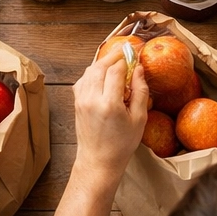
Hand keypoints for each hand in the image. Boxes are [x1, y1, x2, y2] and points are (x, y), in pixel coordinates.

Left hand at [72, 50, 148, 181]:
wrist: (98, 161)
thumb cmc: (121, 144)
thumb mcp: (139, 119)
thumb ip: (140, 91)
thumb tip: (139, 69)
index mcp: (109, 104)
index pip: (116, 70)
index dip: (126, 59)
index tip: (135, 55)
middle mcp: (92, 99)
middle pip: (100, 65)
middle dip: (114, 56)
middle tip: (126, 53)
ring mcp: (81, 100)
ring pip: (90, 70)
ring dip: (103, 63)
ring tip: (116, 63)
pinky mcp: (76, 102)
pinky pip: (83, 79)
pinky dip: (93, 72)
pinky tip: (103, 76)